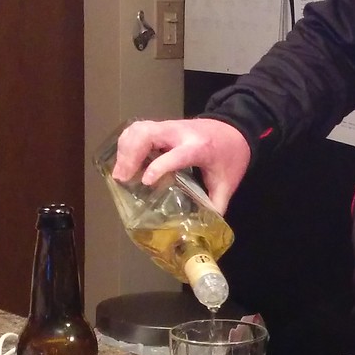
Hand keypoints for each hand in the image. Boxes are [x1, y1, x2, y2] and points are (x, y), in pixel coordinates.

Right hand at [112, 119, 250, 214]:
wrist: (235, 129)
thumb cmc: (231, 155)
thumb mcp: (227, 182)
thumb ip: (215, 203)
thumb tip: (203, 227)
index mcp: (199, 148)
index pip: (176, 154)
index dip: (159, 166)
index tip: (146, 181)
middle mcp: (180, 133)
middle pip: (148, 134)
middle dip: (131, 154)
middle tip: (122, 178)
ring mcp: (169, 127)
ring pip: (139, 129)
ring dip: (125, 148)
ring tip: (120, 172)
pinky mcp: (161, 126)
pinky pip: (138, 129)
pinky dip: (127, 142)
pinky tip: (124, 159)